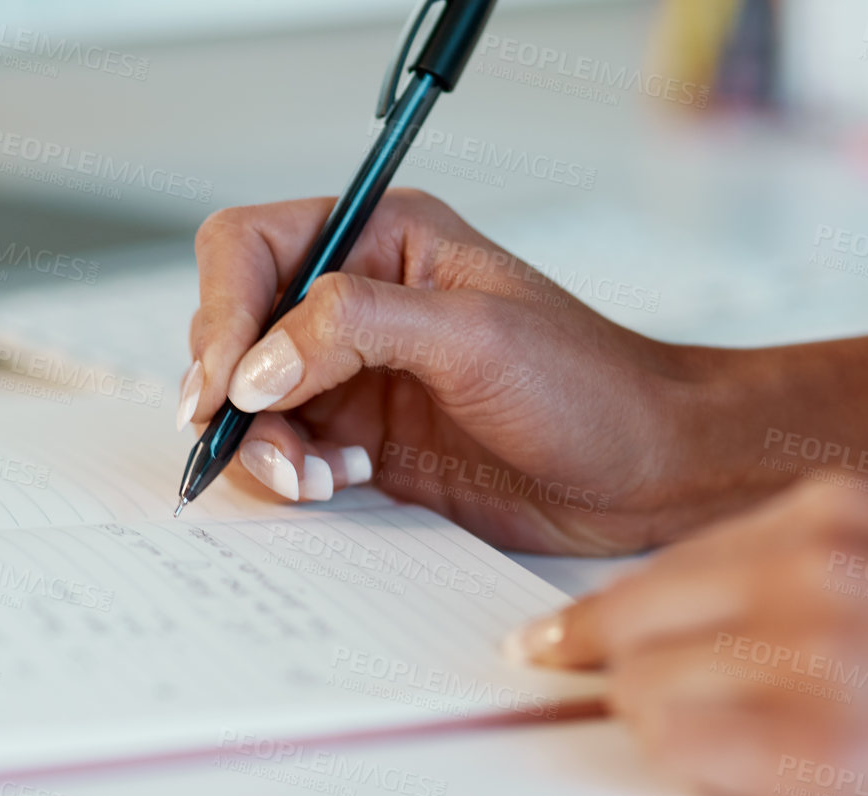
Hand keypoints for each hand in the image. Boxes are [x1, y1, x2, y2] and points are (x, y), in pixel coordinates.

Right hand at [182, 190, 783, 553]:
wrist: (645, 470)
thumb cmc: (586, 384)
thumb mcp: (471, 335)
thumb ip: (353, 329)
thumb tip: (255, 366)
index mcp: (381, 240)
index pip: (250, 248)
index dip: (223, 311)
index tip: (229, 384)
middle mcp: (357, 302)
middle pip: (235, 328)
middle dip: (234, 390)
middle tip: (258, 439)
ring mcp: (358, 375)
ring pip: (252, 401)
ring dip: (264, 443)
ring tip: (314, 477)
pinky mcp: (368, 440)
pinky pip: (289, 451)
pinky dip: (292, 474)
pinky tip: (341, 483)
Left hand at [510, 479, 867, 795]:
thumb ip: (798, 578)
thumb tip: (687, 625)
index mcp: (840, 510)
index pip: (665, 565)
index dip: (606, 623)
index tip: (562, 650)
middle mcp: (820, 565)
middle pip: (635, 624)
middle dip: (616, 679)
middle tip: (609, 711)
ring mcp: (821, 653)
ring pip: (645, 693)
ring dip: (660, 735)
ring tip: (726, 756)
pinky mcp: (828, 750)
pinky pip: (684, 758)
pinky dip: (690, 776)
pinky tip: (741, 781)